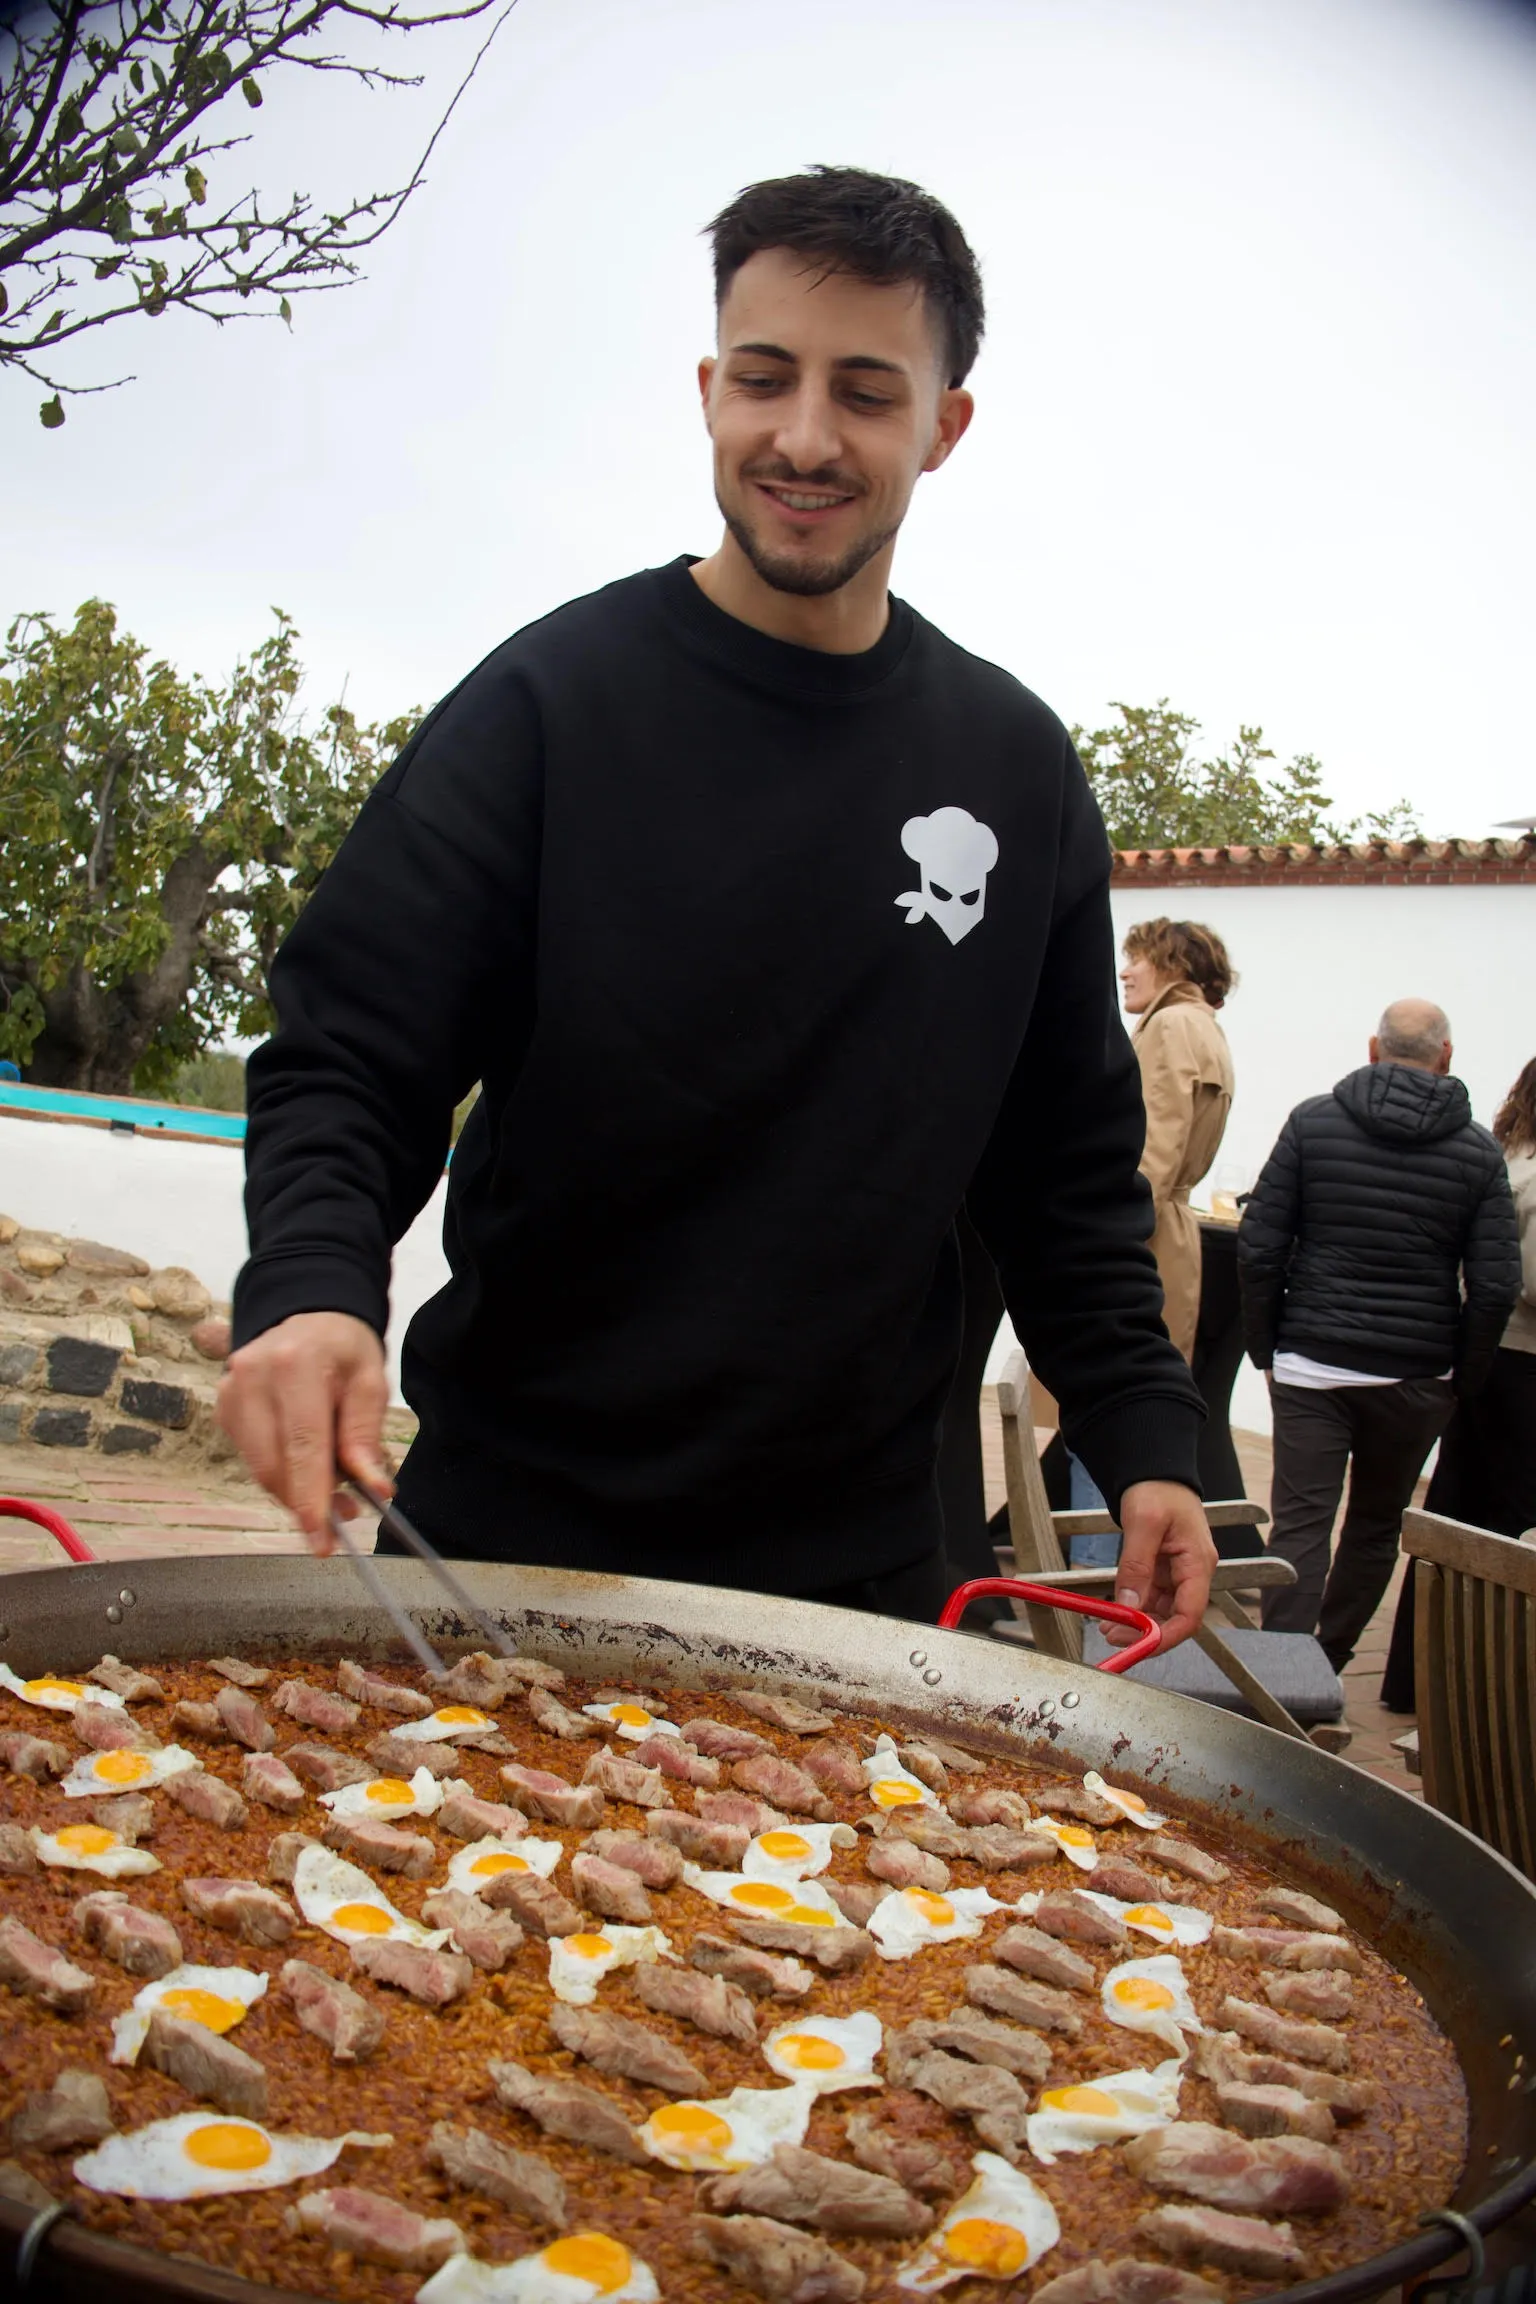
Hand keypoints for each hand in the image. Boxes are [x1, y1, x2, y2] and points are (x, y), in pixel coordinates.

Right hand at [217, 1312, 391, 1554]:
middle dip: (307, 1502)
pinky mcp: (224, 1407)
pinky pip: (252, 1458)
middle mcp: (253, 1377)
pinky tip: (303, 1460)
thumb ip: (365, 1435)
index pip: (302, 1445)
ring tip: (333, 1492)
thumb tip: (374, 1489)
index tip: (321, 1538)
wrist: (307, 1318)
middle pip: (274, 1465)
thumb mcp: (369, 1381)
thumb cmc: (342, 1349)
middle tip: (346, 1516)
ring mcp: (231, 1392)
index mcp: (296, 1365)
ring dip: (294, 1491)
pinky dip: (279, 1471)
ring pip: (259, 1469)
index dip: (312, 1497)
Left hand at [1103, 1480, 1215, 1654]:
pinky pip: (1152, 1598)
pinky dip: (1135, 1608)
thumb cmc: (1157, 1489)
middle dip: (1146, 1633)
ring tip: (1108, 1627)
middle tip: (1112, 1635)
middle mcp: (1193, 1573)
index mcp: (1198, 1563)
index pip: (1191, 1615)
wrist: (1154, 1470)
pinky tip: (1115, 1612)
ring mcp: (1178, 1573)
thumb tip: (1129, 1605)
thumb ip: (1136, 1566)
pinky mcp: (1164, 1571)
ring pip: (1162, 1611)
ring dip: (1138, 1623)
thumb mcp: (1144, 1523)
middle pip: (1175, 1618)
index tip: (1139, 1647)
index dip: (1166, 1637)